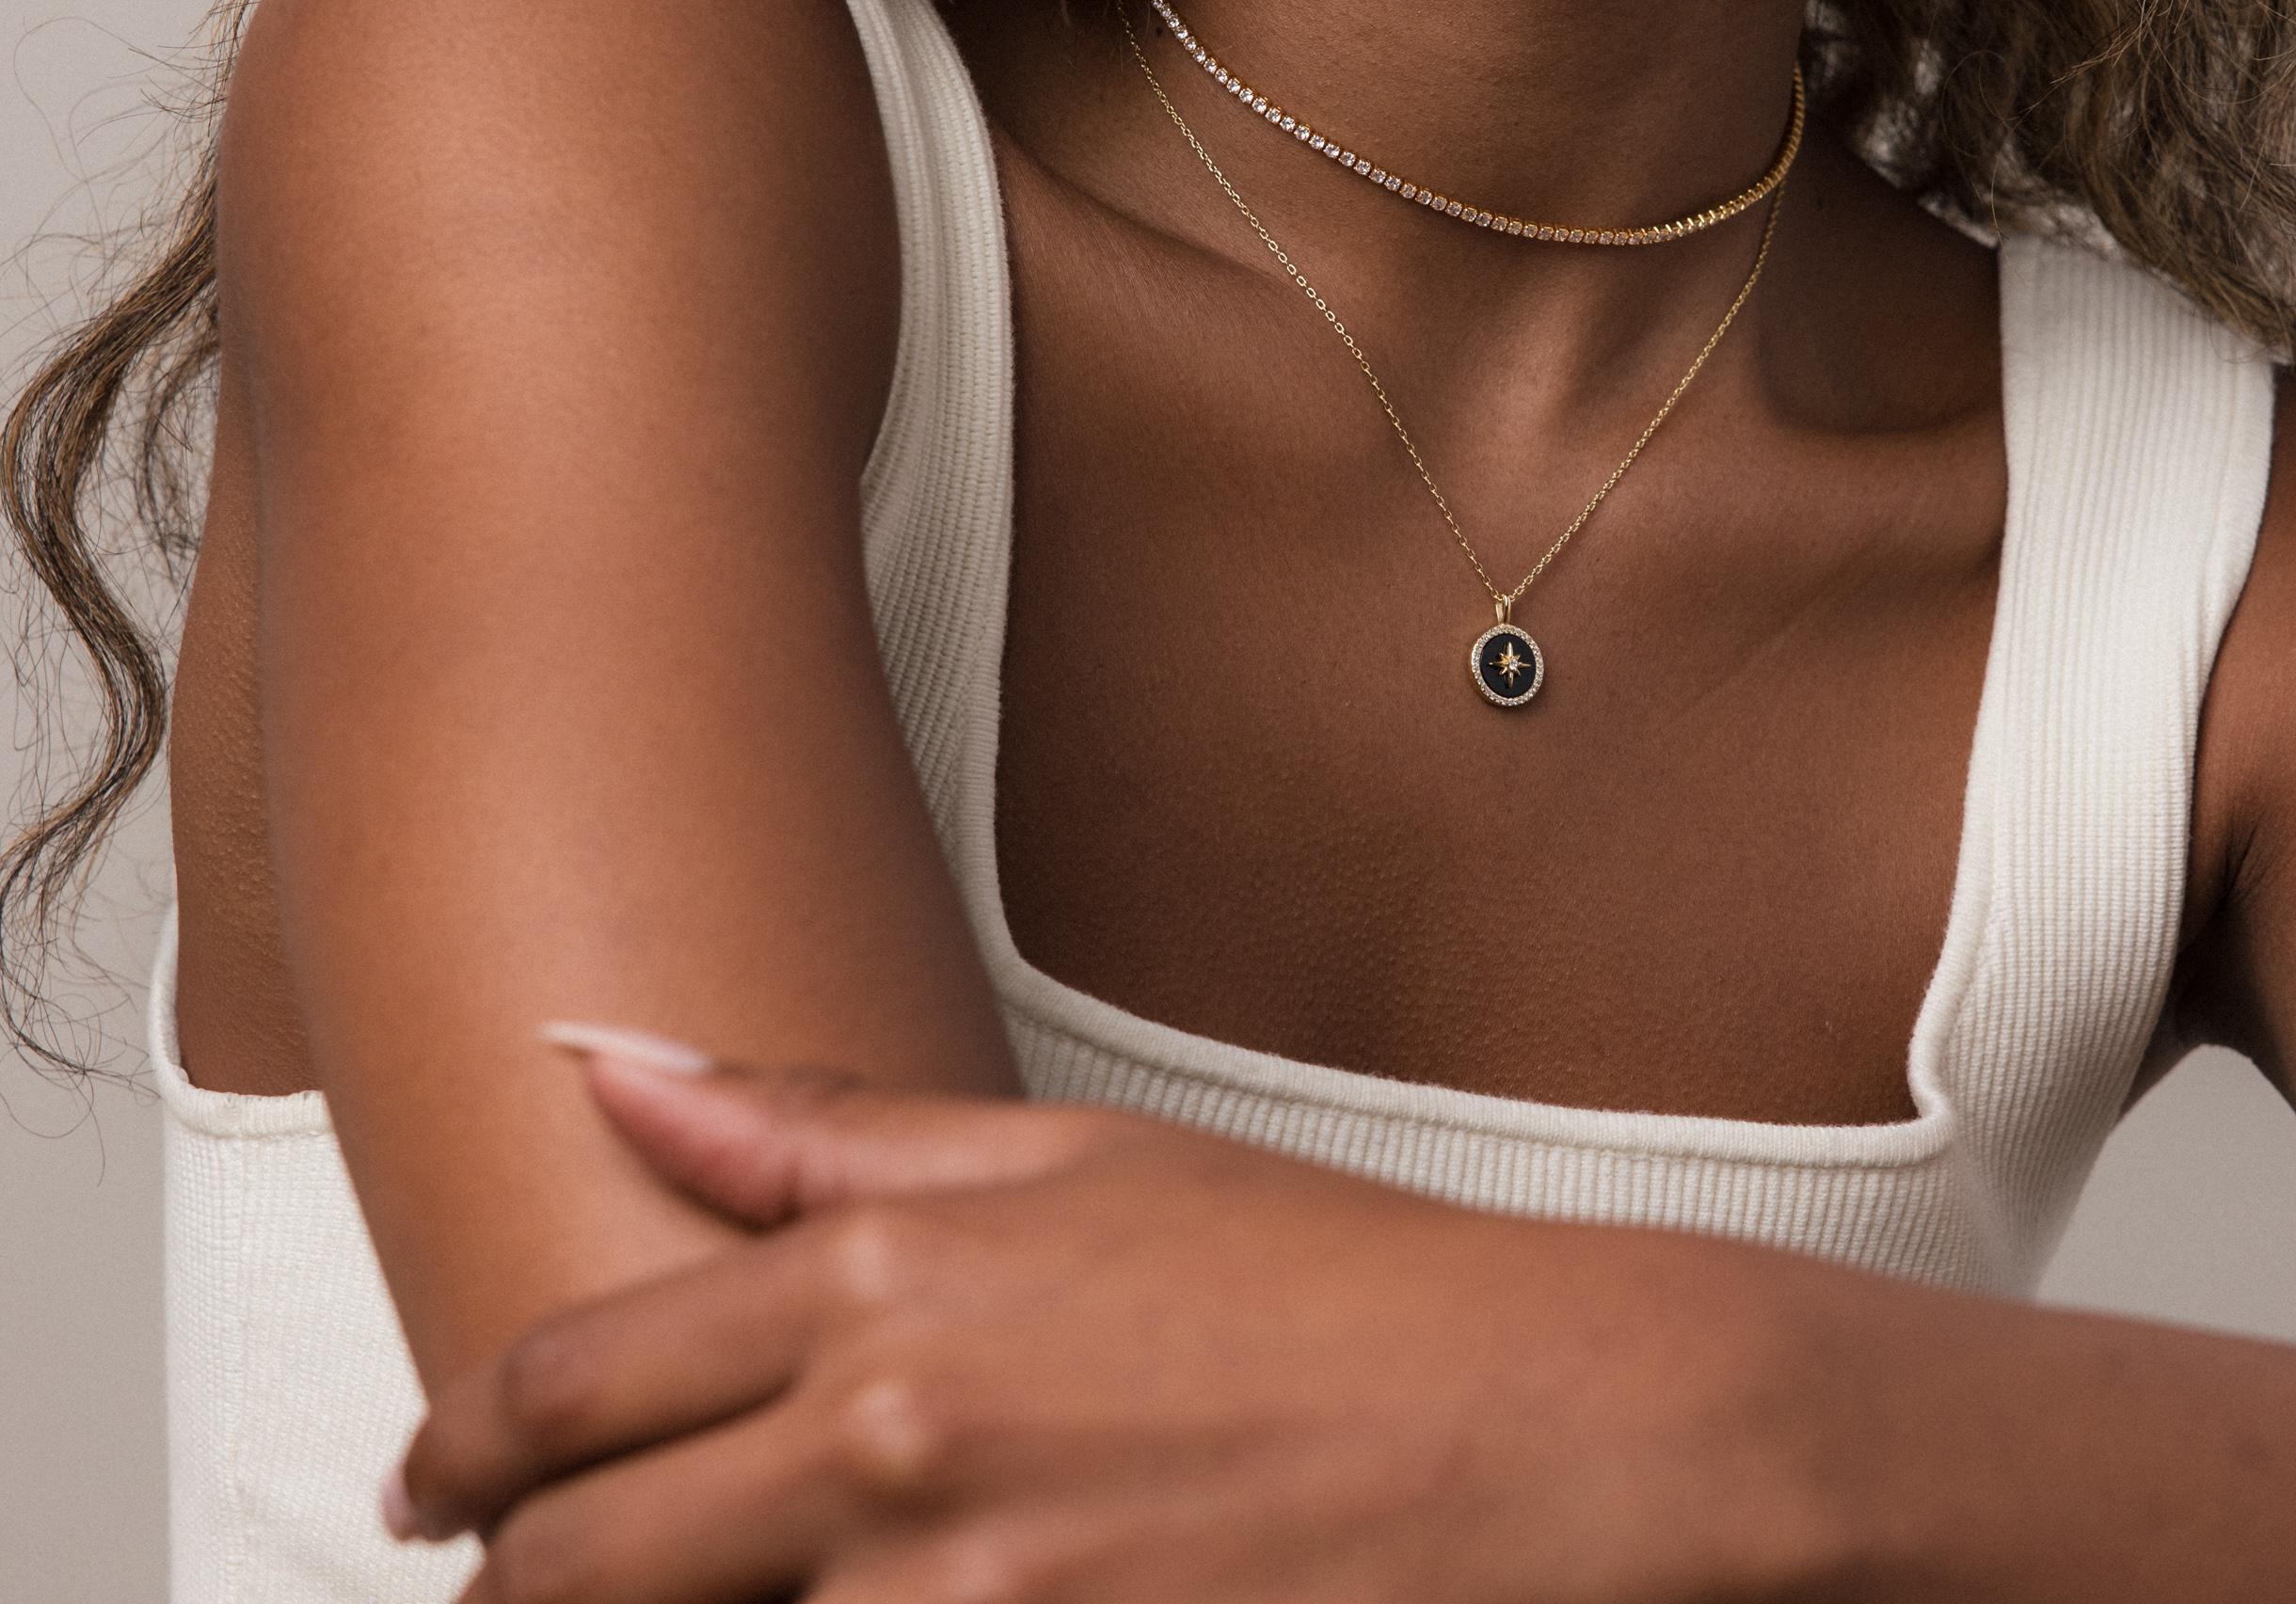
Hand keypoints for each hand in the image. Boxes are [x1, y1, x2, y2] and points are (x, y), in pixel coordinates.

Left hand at [395, 1049, 1871, 1601]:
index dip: (463, 1447)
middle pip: (573, 1574)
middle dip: (515, 1587)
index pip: (569, 1388)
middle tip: (514, 1586)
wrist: (1543, 1431)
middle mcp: (890, 1453)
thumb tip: (606, 1061)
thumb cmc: (1322, 1286)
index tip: (435, 1478)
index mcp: (885, 1290)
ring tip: (738, 1591)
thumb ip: (819, 1133)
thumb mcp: (1073, 1165)